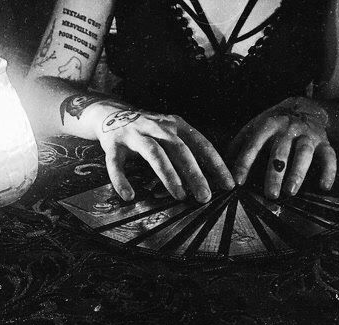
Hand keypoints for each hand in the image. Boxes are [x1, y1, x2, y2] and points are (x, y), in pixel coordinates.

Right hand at [94, 107, 234, 202]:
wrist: (109, 113)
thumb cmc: (147, 130)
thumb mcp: (170, 132)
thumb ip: (186, 150)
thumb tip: (209, 179)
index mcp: (175, 124)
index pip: (201, 144)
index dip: (216, 164)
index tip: (228, 183)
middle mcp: (156, 127)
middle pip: (180, 150)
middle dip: (195, 174)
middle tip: (205, 196)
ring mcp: (134, 134)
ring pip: (154, 154)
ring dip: (168, 175)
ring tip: (179, 196)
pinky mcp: (113, 144)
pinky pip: (116, 164)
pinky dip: (122, 180)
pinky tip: (129, 196)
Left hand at [228, 97, 336, 198]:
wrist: (305, 106)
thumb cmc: (273, 124)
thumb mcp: (254, 127)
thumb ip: (238, 145)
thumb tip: (221, 166)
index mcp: (267, 125)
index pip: (253, 145)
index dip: (244, 163)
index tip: (237, 182)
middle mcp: (288, 129)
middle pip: (280, 153)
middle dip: (274, 174)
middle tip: (269, 195)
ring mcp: (308, 135)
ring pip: (304, 154)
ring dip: (297, 174)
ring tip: (290, 192)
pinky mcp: (324, 142)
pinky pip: (330, 156)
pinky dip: (329, 171)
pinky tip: (324, 187)